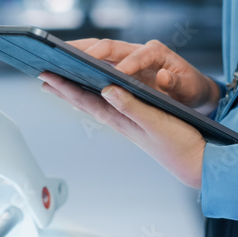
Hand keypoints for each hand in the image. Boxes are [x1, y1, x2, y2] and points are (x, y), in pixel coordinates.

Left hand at [39, 71, 205, 188]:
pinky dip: (96, 99)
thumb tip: (106, 89)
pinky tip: (95, 97)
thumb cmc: (179, 143)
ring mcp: (127, 124)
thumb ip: (131, 105)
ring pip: (94, 105)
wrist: (195, 163)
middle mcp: (120, 121)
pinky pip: (108, 108)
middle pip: (84, 102)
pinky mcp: (137, 124)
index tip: (45, 74)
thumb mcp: (155, 121)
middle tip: (43, 76)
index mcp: (121, 118)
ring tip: (60, 85)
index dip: (65, 86)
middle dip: (63, 88)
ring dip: (75, 93)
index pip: (86, 99)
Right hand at [67, 38, 220, 111]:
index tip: (115, 77)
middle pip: (108, 46)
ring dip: (77, 54)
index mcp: (156, 52)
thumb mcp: (189, 87)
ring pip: (98, 51)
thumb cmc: (191, 88)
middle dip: (87, 50)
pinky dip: (80, 66)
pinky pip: (96, 63)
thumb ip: (176, 83)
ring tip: (54, 60)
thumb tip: (163, 78)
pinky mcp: (120, 66)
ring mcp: (127, 57)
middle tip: (66, 56)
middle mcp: (138, 50)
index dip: (126, 66)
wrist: (192, 89)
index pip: (137, 55)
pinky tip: (63, 77)